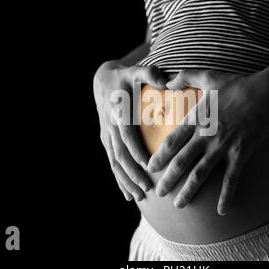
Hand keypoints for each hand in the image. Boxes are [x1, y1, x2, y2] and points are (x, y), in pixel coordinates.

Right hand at [93, 60, 167, 200]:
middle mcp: (110, 126)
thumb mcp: (136, 70)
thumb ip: (150, 73)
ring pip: (114, 163)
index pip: (126, 135)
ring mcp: (106, 135)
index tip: (148, 165)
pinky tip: (128, 195)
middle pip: (120, 155)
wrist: (102, 81)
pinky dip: (119, 180)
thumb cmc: (126, 76)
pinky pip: (111, 163)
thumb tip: (166, 81)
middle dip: (132, 173)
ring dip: (125, 181)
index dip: (136, 151)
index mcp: (118, 111)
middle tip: (148, 189)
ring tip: (140, 197)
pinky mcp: (105, 140)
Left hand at [147, 69, 268, 214]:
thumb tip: (168, 80)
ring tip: (179, 205)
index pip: (171, 141)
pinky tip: (221, 211)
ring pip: (201, 174)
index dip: (158, 157)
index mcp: (196, 118)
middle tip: (158, 193)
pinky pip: (232, 179)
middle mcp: (206, 135)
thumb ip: (186, 77)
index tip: (149, 168)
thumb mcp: (208, 76)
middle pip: (181, 162)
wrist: (268, 92)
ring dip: (188, 191)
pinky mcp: (241, 153)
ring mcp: (224, 146)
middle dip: (168, 180)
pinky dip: (226, 196)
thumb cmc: (237, 84)